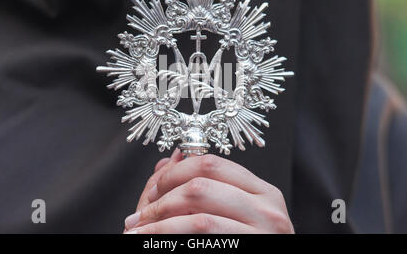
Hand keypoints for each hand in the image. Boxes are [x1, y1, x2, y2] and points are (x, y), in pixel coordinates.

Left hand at [124, 150, 293, 233]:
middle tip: (140, 215)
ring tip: (137, 233)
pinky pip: (202, 240)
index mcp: (263, 191)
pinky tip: (152, 242)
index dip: (175, 173)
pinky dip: (168, 240)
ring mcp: (263, 234)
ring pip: (199, 219)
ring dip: (159, 226)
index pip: (212, 164)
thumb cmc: (245, 241)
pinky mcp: (250, 251)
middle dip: (162, 201)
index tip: (155, 187)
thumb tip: (168, 161)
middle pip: (201, 188)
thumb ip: (202, 185)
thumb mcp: (232, 211)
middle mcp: (268, 210)